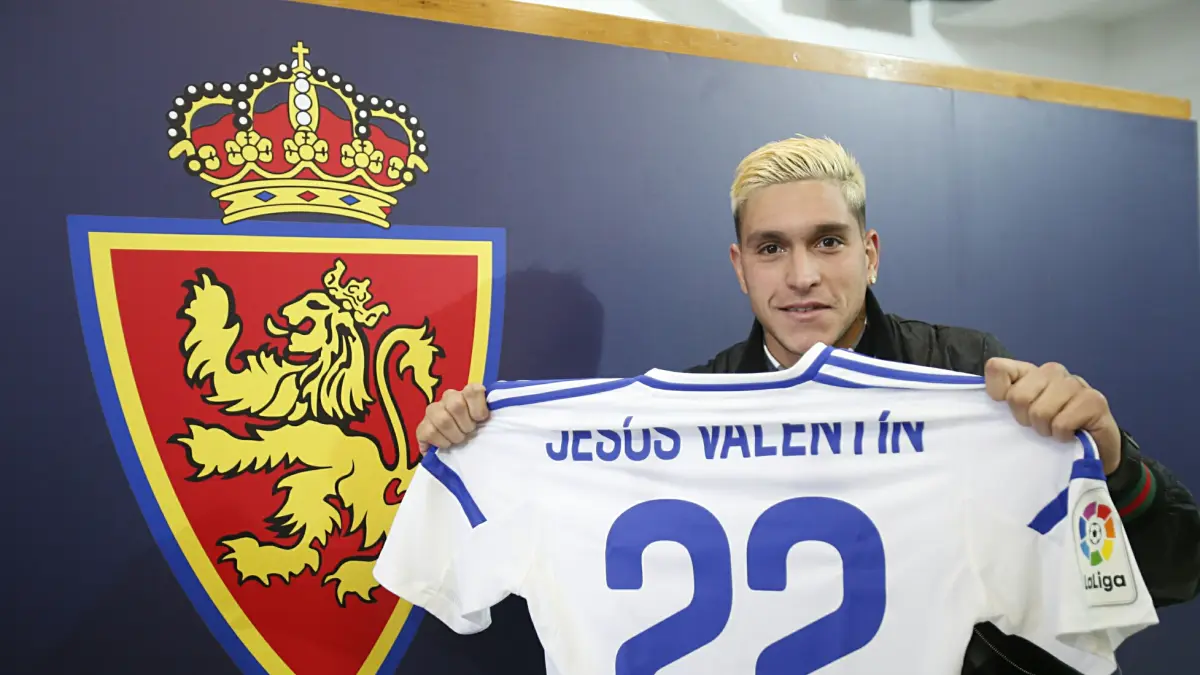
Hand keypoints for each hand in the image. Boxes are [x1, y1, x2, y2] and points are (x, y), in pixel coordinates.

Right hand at [415, 383, 490, 454]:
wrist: (462, 448)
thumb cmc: (480, 432)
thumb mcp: (491, 421)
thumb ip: (497, 409)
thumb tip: (499, 404)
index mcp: (468, 393)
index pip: (473, 390)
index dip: (478, 409)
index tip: (481, 420)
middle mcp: (449, 397)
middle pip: (456, 405)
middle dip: (466, 425)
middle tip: (469, 433)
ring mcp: (433, 411)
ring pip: (442, 419)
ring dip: (454, 435)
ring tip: (458, 440)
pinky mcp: (422, 426)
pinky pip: (427, 432)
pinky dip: (440, 442)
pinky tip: (446, 445)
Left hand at [984, 358, 1121, 474]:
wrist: (1093, 451)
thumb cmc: (1051, 431)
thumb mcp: (1020, 416)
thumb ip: (1003, 402)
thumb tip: (980, 399)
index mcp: (1029, 372)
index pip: (997, 368)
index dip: (998, 394)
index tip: (1009, 411)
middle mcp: (1052, 371)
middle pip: (1017, 396)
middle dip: (1025, 419)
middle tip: (1038, 426)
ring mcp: (1075, 383)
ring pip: (1040, 411)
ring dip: (1045, 429)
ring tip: (1055, 431)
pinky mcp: (1094, 400)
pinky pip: (1062, 423)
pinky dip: (1062, 436)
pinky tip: (1071, 434)